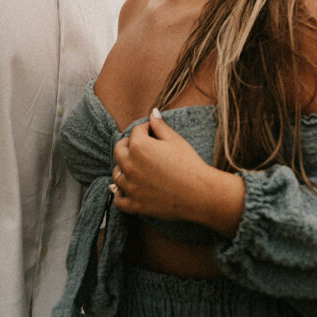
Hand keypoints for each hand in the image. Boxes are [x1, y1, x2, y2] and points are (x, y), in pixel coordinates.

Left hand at [111, 110, 244, 236]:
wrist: (199, 193)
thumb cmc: (189, 164)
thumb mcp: (175, 140)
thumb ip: (160, 126)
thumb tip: (153, 112)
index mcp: (138, 146)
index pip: (136, 131)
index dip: (146, 129)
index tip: (154, 131)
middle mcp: (130, 165)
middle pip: (119, 150)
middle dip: (129, 145)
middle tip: (142, 147)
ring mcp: (131, 187)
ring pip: (117, 174)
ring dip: (124, 168)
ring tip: (136, 167)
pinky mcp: (135, 204)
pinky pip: (119, 200)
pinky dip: (121, 194)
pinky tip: (128, 190)